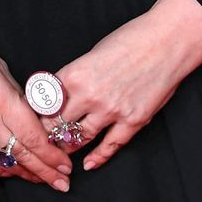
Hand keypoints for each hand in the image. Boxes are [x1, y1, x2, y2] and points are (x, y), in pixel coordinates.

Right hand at [0, 24, 71, 191]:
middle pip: (21, 154)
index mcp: (1, 98)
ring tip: (40, 178)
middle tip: (62, 181)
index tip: (65, 164)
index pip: (33, 136)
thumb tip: (30, 115)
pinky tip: (8, 172)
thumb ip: (15, 94)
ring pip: (1, 162)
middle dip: (45, 170)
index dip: (51, 155)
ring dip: (23, 172)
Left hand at [48, 0, 201, 171]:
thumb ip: (78, 75)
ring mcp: (111, 111)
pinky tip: (89, 163)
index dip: (39, 113)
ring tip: (62, 149)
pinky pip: (109, 146)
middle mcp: (90, 95)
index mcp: (75, 74)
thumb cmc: (131, 38)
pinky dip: (97, 158)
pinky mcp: (132, 121)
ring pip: (80, 138)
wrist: (167, 40)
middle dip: (50, 132)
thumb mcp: (94, 52)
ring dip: (69, 145)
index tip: (35, 119)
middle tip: (45, 138)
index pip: (46, 103)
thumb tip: (63, 93)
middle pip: (58, 124)